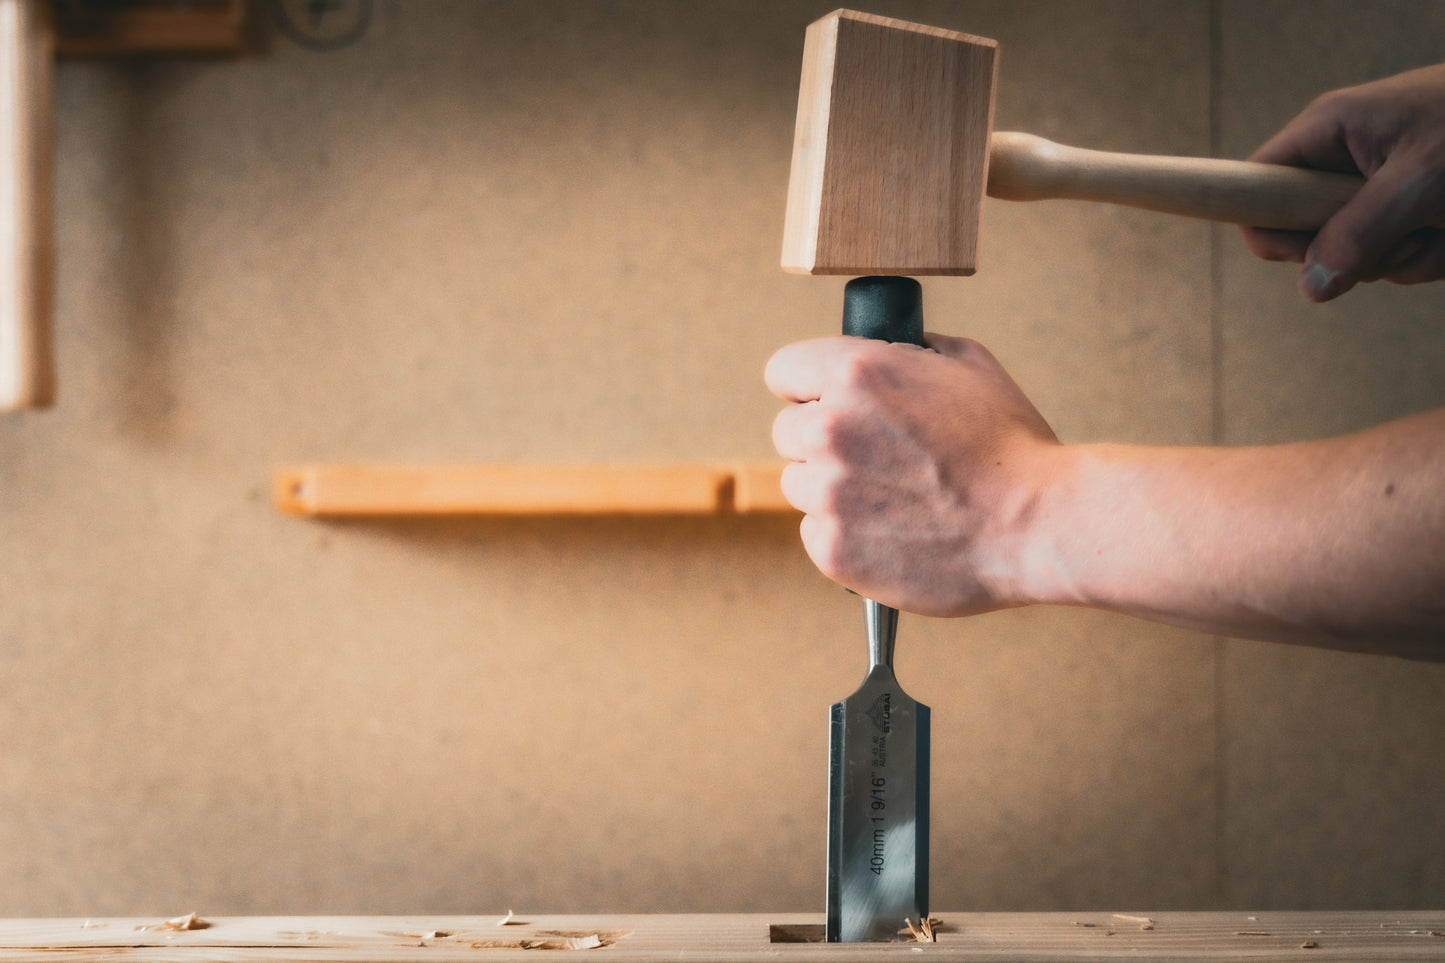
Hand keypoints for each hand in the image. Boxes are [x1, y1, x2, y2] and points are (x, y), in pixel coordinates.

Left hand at [765, 333, 1059, 615]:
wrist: (1039, 524)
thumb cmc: (1012, 445)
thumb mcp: (970, 365)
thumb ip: (914, 351)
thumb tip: (892, 349)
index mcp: (855, 373)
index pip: (783, 371)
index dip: (807, 387)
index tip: (821, 401)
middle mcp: (830, 429)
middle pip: (787, 432)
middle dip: (823, 441)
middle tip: (875, 457)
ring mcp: (827, 493)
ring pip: (799, 485)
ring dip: (832, 490)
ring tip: (892, 497)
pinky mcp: (832, 549)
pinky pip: (816, 534)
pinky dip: (845, 536)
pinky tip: (893, 531)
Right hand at [1240, 63, 1444, 300]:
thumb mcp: (1419, 183)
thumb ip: (1359, 234)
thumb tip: (1311, 287)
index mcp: (1330, 130)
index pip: (1257, 185)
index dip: (1268, 228)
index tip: (1304, 254)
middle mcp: (1344, 159)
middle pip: (1309, 235)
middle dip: (1362, 252)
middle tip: (1407, 234)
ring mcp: (1377, 187)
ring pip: (1360, 255)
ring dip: (1408, 257)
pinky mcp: (1408, 210)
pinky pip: (1397, 256)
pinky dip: (1432, 254)